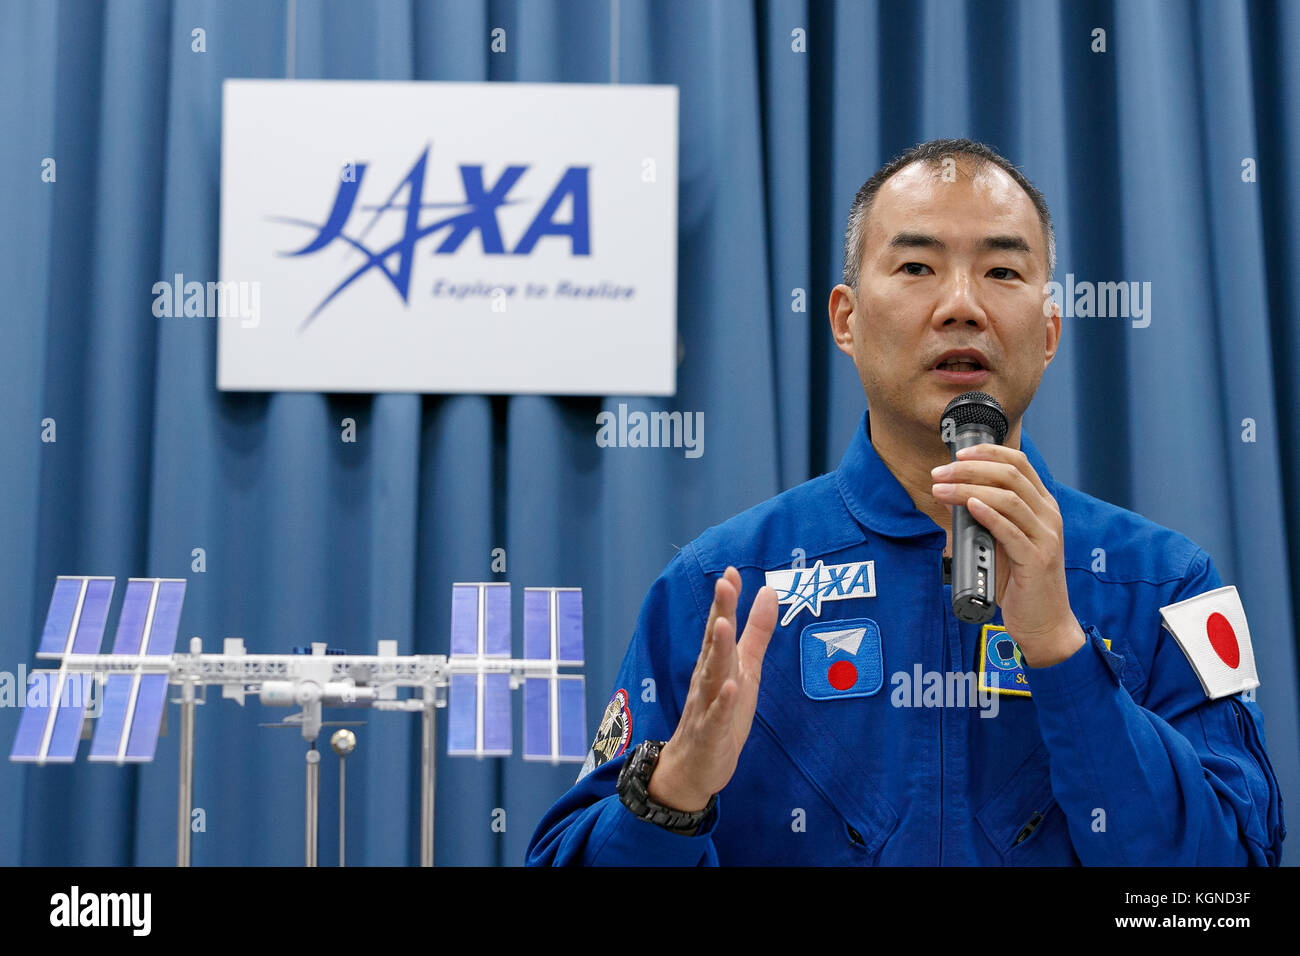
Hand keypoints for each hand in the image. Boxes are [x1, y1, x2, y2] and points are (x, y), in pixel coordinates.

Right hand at [647, 567, 777, 811]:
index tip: (731, 571)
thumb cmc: (720, 713)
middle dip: (719, 613)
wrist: (692, 768)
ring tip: (723, 625)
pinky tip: (730, 687)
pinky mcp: (710, 734)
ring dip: (717, 650)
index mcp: (715, 663)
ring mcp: (705, 706)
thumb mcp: (745, 670)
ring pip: (711, 675)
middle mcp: (707, 679)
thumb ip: (755, 633)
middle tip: (724, 583)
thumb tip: (768, 592)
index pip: (719, 626)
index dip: (726, 600)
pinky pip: (716, 717)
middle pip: (713, 642)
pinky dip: (722, 702)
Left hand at [930, 444, 1084, 667]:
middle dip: (970, 469)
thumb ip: (983, 517)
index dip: (987, 452)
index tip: (957, 454)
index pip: (1019, 464)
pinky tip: (969, 505)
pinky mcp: (1037, 560)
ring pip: (1008, 498)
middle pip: (1010, 475)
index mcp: (1042, 506)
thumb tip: (951, 493)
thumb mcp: (1000, 541)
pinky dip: (988, 514)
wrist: (1045, 623)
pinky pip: (1011, 530)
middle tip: (940, 473)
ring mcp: (1046, 537)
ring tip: (941, 490)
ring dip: (969, 489)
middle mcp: (1048, 515)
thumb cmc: (1020, 581)